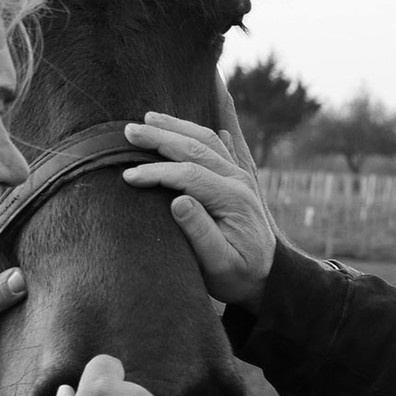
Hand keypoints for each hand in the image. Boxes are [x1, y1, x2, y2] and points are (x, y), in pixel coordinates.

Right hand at [122, 111, 275, 305]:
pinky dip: (197, 132)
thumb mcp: (219, 265)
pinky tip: (186, 125)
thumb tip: (178, 202)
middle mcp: (239, 180)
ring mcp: (240, 175)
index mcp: (233, 199)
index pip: (190, 175)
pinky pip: (217, 146)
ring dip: (176, 127)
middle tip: (128, 131)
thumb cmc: (238, 275)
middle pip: (197, 148)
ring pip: (207, 140)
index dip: (157, 173)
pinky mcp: (237, 177)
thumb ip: (200, 234)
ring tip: (148, 118)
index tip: (128, 176)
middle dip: (161, 137)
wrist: (268, 276)